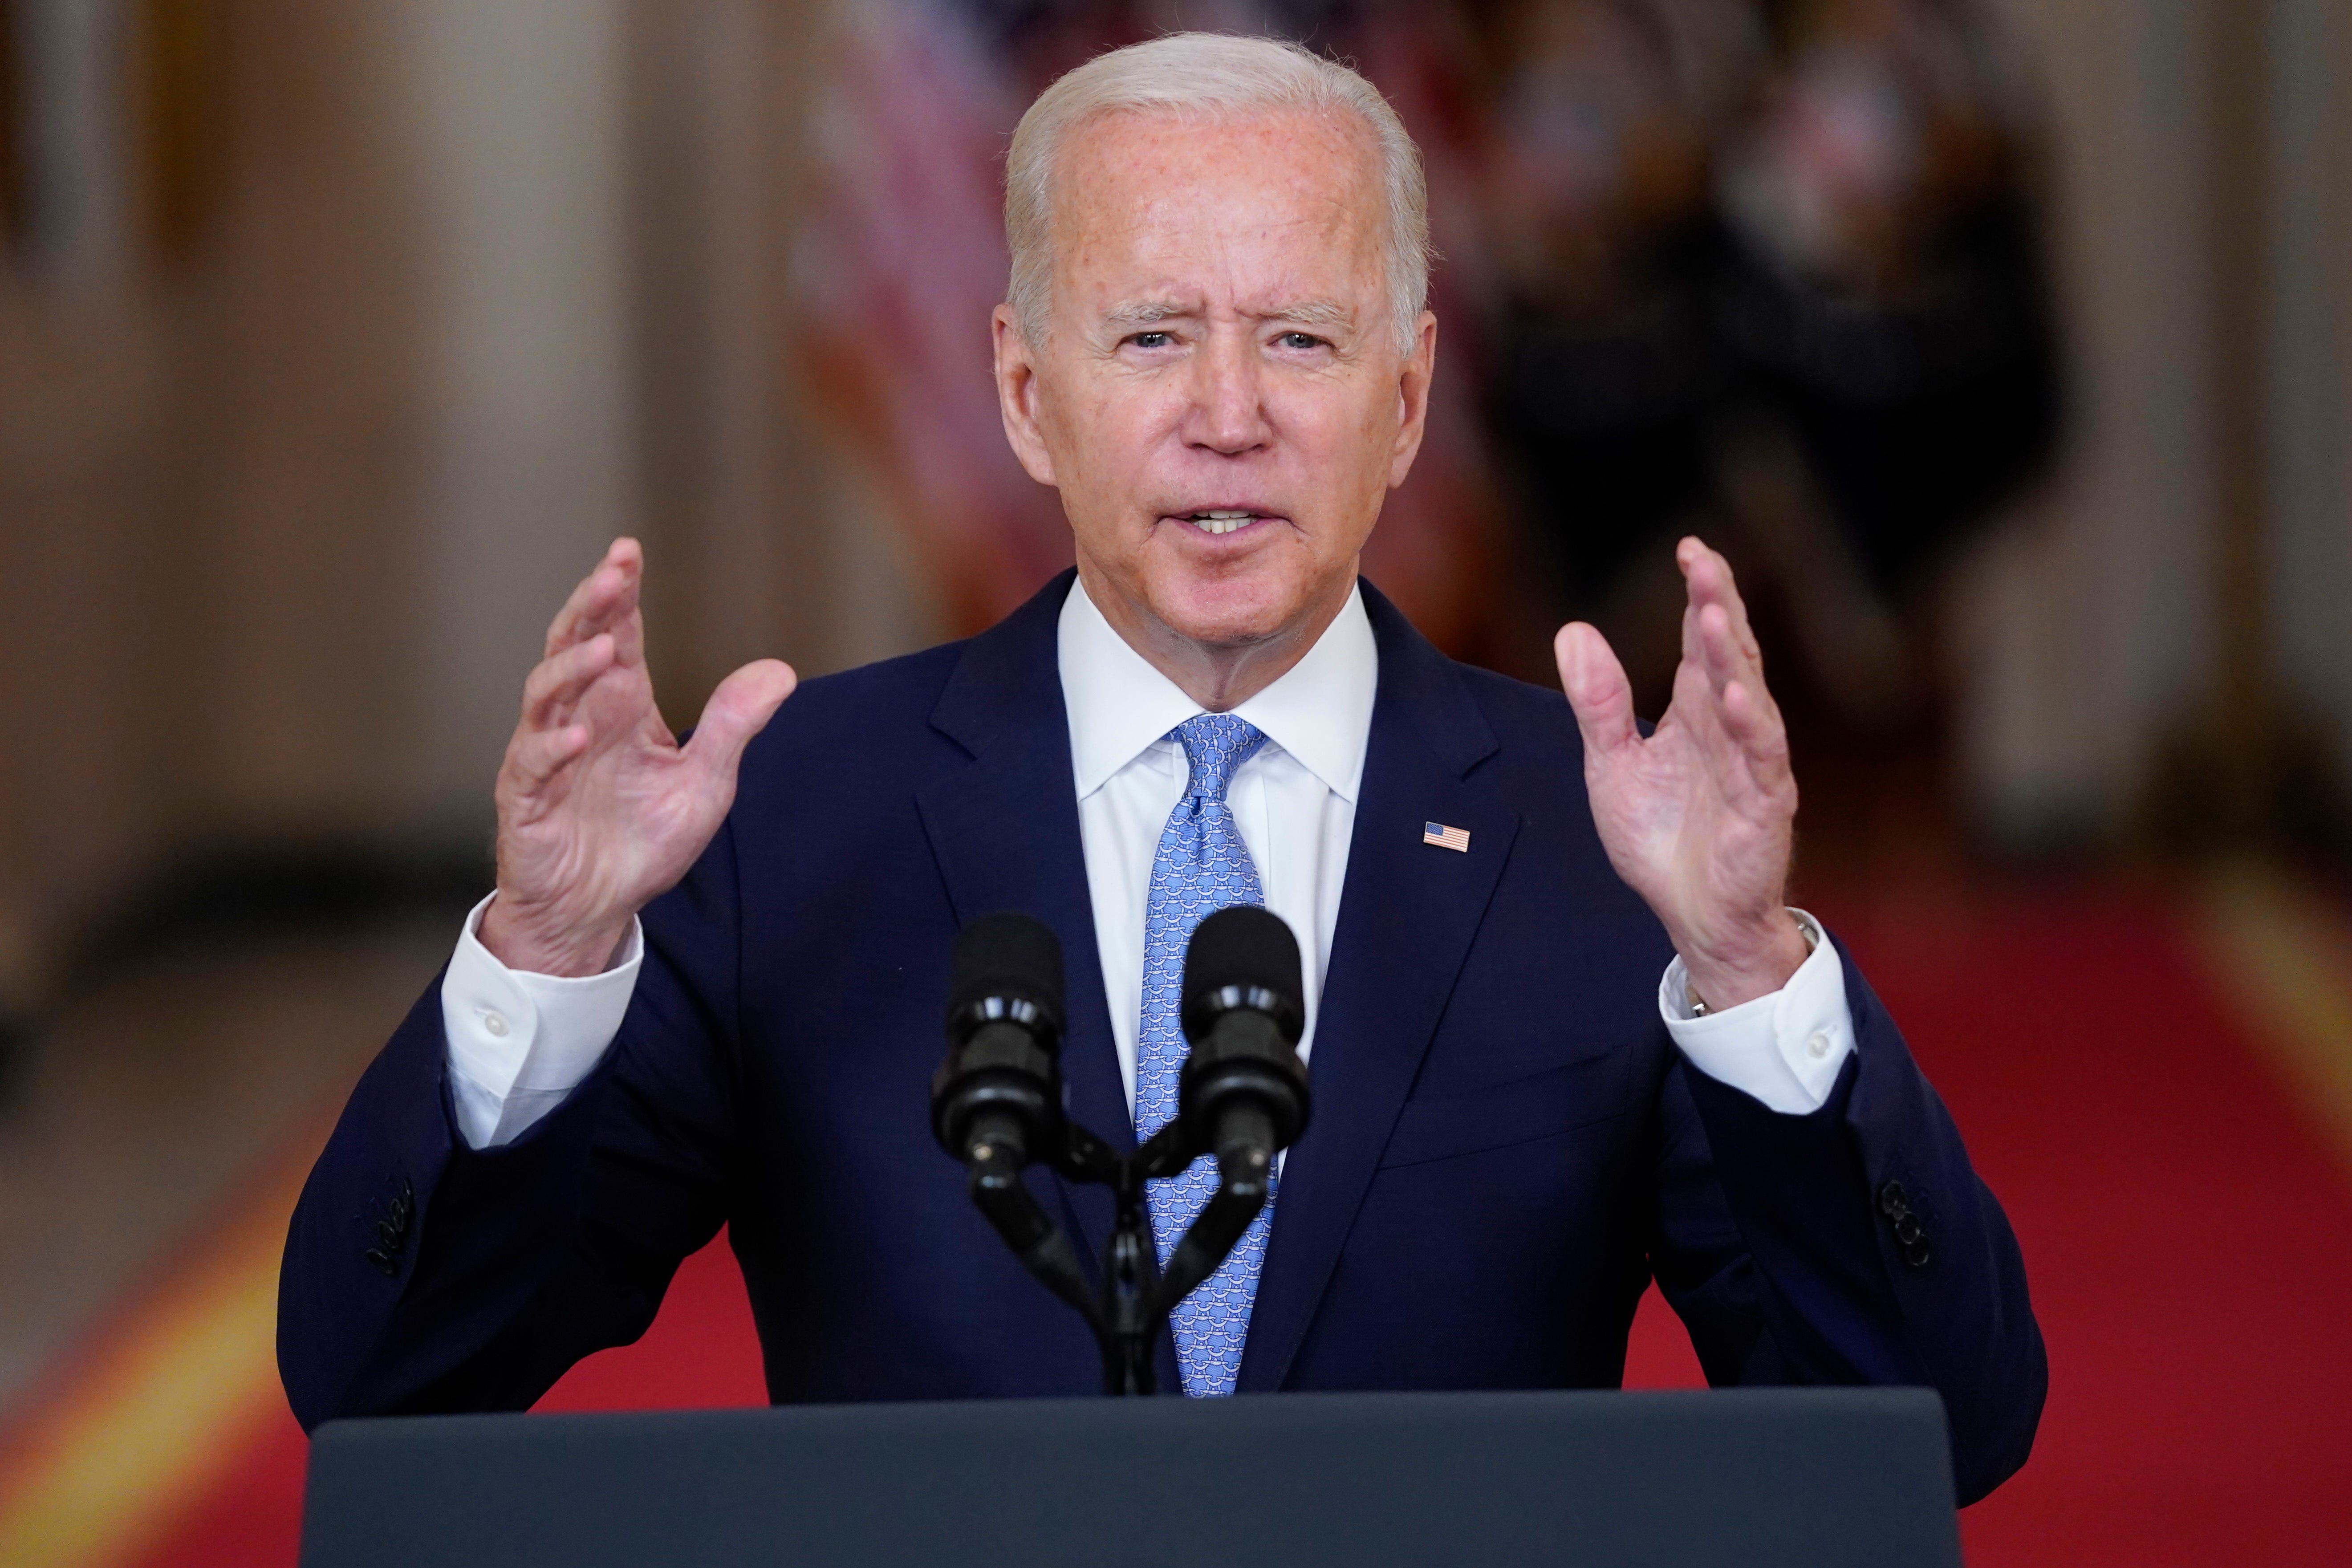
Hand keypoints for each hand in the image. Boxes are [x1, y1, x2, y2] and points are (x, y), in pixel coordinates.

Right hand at [479, 539, 796, 976]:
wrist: (598, 908)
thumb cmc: (644, 841)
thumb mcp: (705, 782)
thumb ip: (734, 726)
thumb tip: (781, 671)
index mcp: (621, 706)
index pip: (619, 634)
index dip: (620, 593)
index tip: (629, 552)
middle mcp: (579, 718)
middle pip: (574, 645)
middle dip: (590, 606)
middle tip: (612, 572)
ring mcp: (546, 755)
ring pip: (545, 694)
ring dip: (572, 668)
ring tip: (606, 646)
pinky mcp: (526, 800)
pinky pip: (533, 765)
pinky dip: (551, 748)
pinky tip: (576, 737)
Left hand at [1555, 537, 1808, 1010]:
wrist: (1691, 913)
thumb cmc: (1661, 838)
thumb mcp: (1610, 764)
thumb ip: (1597, 701)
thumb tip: (1573, 630)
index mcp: (1694, 711)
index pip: (1701, 640)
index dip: (1700, 594)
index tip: (1689, 548)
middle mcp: (1728, 727)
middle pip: (1728, 654)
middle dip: (1718, 605)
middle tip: (1704, 561)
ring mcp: (1752, 763)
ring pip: (1747, 696)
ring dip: (1732, 656)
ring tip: (1714, 614)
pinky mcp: (1764, 806)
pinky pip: (1761, 759)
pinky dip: (1748, 726)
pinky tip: (1732, 695)